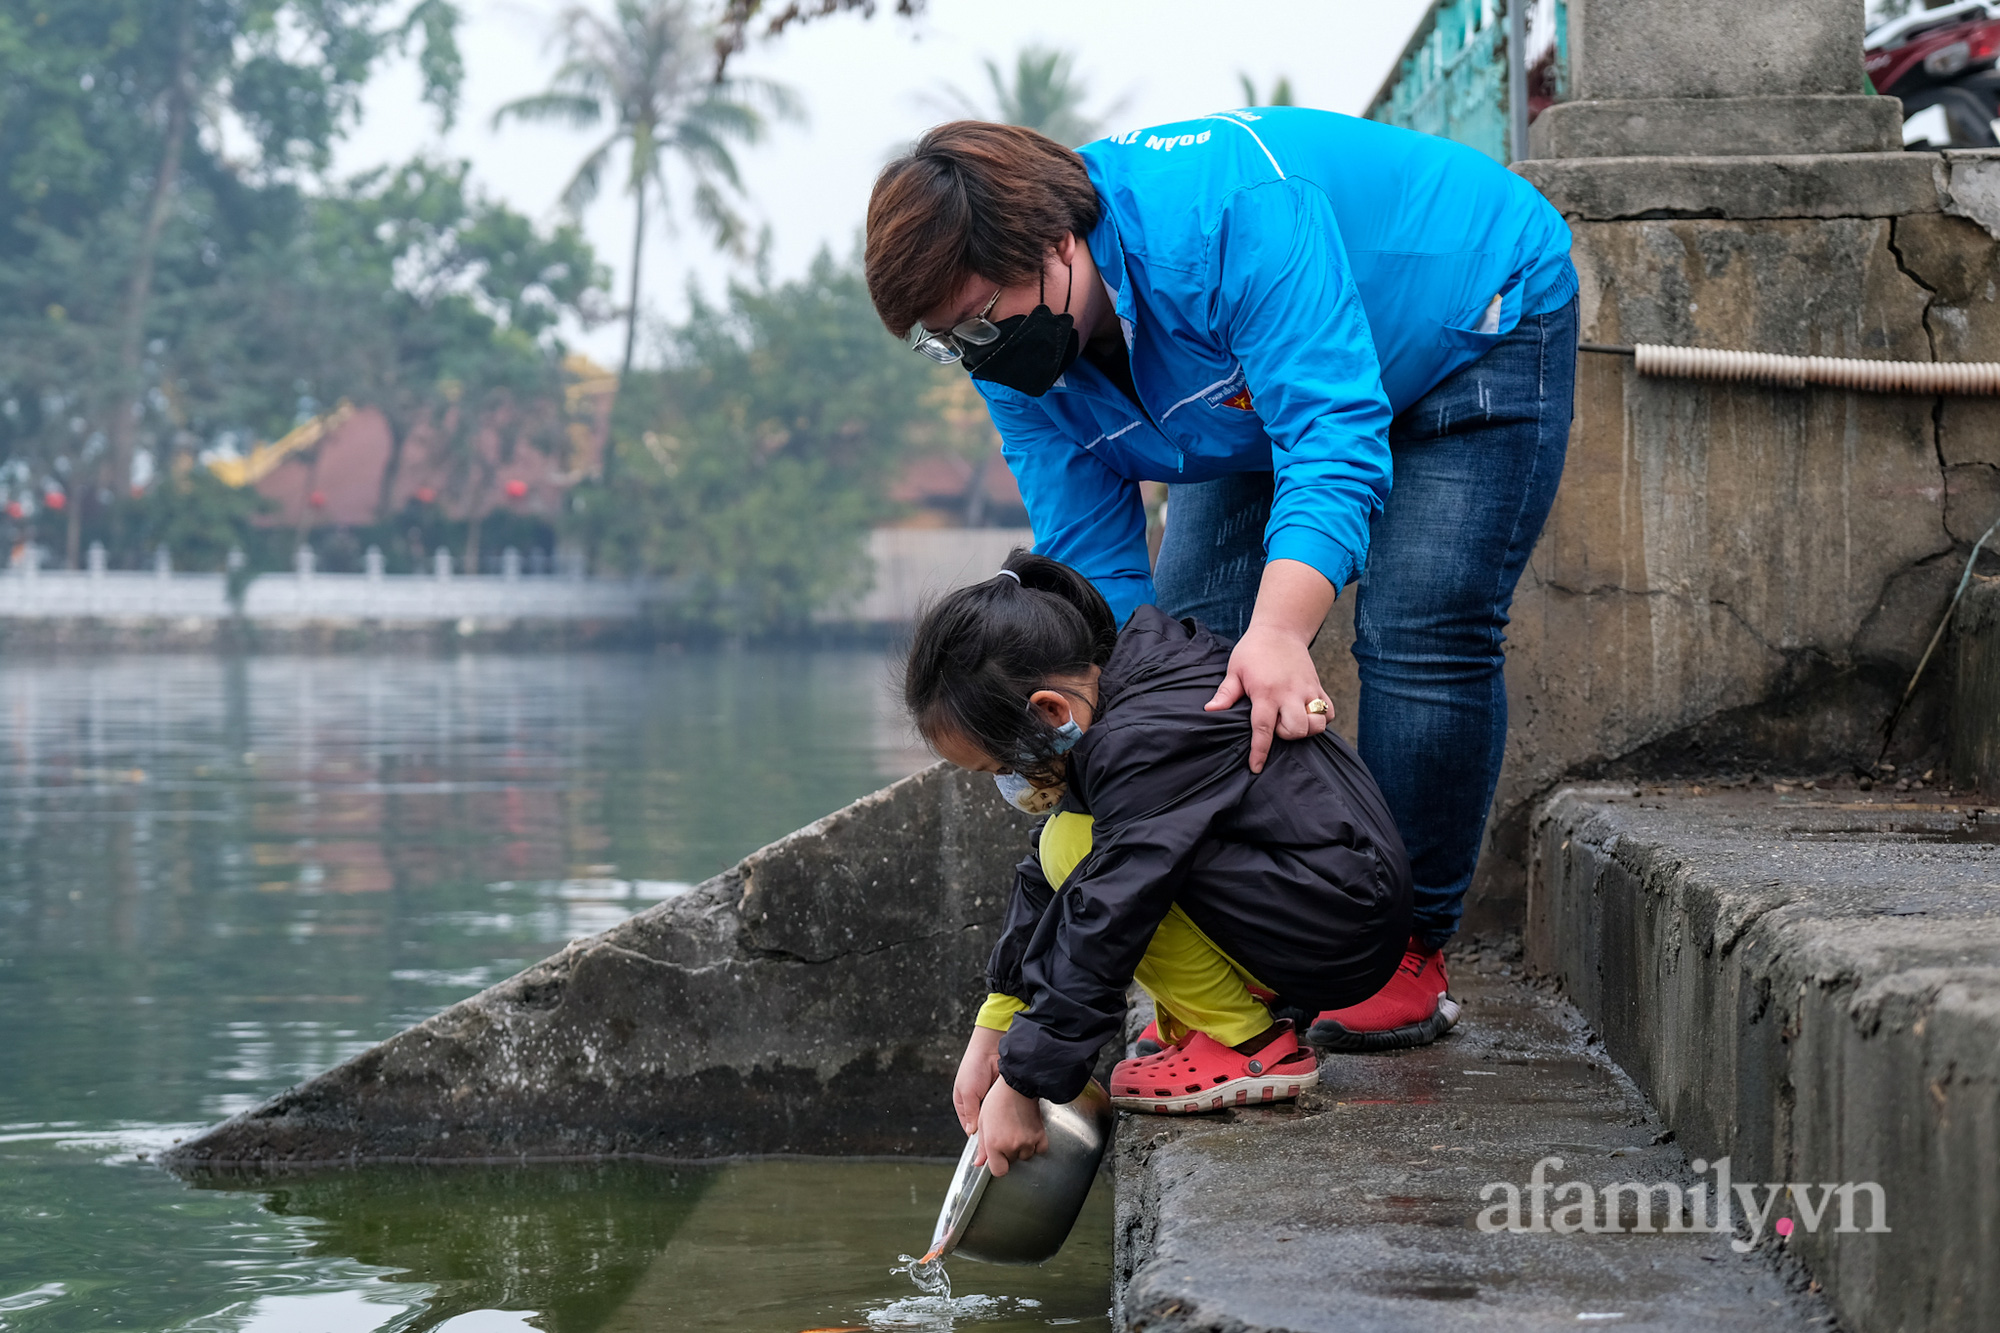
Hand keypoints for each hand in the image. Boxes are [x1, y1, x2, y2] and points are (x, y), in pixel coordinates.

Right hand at [953, 1026, 1002, 1134]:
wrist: (992, 1048)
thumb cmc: (974, 1066)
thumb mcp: (967, 1092)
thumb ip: (970, 1113)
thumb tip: (972, 1132)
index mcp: (964, 1105)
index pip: (970, 1128)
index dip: (978, 1138)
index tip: (986, 1148)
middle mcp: (978, 1104)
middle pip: (984, 1126)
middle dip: (991, 1132)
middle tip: (998, 1142)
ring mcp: (992, 1101)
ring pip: (996, 1120)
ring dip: (1000, 1124)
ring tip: (1006, 1131)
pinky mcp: (1004, 1097)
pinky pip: (1006, 1110)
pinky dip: (1009, 1114)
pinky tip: (1012, 1119)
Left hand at [973, 1078, 1046, 1176]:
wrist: (1016, 1086)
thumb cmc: (997, 1100)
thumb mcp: (982, 1122)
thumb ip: (981, 1146)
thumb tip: (979, 1163)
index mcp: (994, 1144)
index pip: (999, 1171)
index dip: (998, 1165)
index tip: (998, 1158)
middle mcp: (1011, 1146)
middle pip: (1012, 1162)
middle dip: (1009, 1153)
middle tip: (1006, 1135)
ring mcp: (1027, 1142)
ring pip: (1026, 1156)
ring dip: (1023, 1148)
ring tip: (1017, 1131)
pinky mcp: (1039, 1135)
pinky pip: (1040, 1150)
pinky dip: (1036, 1145)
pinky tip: (1029, 1133)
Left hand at [1205, 559, 1335, 772]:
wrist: (1280, 629)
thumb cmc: (1253, 650)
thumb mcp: (1235, 670)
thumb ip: (1225, 694)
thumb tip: (1210, 710)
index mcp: (1265, 692)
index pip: (1263, 728)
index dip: (1260, 751)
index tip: (1256, 767)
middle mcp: (1289, 693)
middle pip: (1297, 729)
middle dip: (1287, 736)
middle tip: (1276, 726)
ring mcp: (1307, 690)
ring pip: (1317, 723)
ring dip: (1306, 729)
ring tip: (1292, 720)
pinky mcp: (1318, 686)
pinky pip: (1329, 711)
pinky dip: (1321, 718)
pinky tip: (1307, 714)